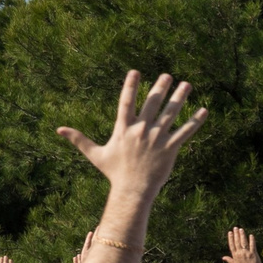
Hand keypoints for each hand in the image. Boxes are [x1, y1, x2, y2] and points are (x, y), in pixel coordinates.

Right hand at [55, 71, 204, 205]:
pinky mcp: (170, 148)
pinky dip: (195, 121)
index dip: (130, 86)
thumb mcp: (95, 154)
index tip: (135, 71)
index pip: (126, 102)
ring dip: (180, 98)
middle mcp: (141, 130)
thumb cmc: (114, 173)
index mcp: (124, 129)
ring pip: (171, 114)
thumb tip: (58, 130)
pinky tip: (204, 110)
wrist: (132, 191)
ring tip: (187, 85)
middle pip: (152, 103)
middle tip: (167, 75)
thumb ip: (79, 139)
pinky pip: (185, 132)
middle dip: (160, 87)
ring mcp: (157, 138)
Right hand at [223, 227, 260, 262]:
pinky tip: (251, 235)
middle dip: (236, 234)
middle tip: (235, 228)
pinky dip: (252, 240)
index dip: (231, 238)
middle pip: (237, 242)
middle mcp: (240, 253)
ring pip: (244, 242)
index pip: (232, 245)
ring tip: (241, 229)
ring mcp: (247, 253)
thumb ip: (229, 260)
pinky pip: (252, 245)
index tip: (230, 232)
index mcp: (235, 255)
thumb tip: (223, 257)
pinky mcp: (253, 254)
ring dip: (242, 235)